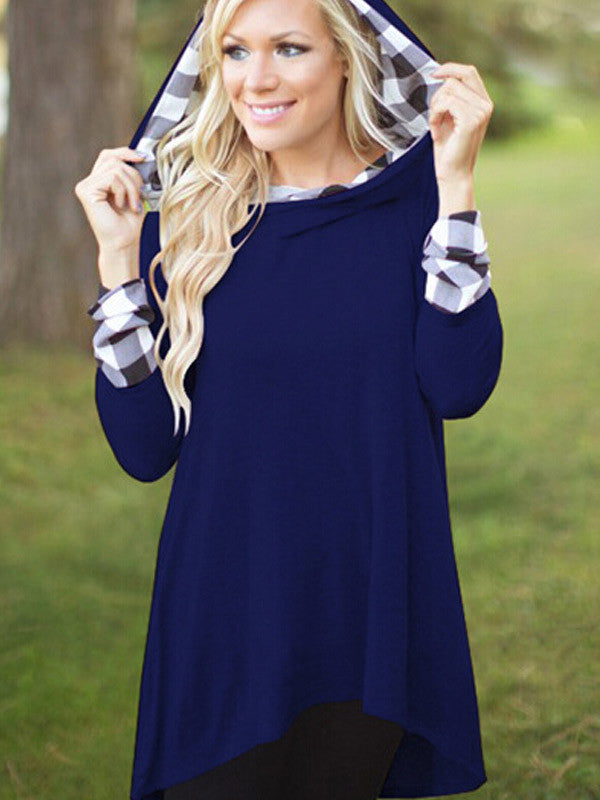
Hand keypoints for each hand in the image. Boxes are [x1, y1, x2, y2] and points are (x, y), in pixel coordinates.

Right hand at [74, 147, 147, 252]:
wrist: (124, 242)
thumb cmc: (129, 223)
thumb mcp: (134, 193)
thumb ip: (131, 174)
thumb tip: (141, 156)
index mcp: (99, 181)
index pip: (109, 156)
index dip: (125, 153)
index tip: (142, 158)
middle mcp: (89, 182)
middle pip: (114, 159)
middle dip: (133, 175)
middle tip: (139, 195)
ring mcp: (85, 186)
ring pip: (116, 168)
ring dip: (131, 187)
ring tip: (133, 204)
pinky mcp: (85, 190)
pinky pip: (111, 177)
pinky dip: (123, 191)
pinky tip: (122, 205)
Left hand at [428, 63, 493, 185]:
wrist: (452, 174)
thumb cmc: (449, 149)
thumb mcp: (449, 118)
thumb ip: (451, 98)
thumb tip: (441, 75)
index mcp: (483, 102)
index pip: (469, 72)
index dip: (450, 68)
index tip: (433, 74)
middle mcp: (486, 105)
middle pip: (457, 78)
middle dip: (438, 94)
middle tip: (433, 115)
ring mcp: (481, 112)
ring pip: (449, 89)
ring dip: (434, 108)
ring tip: (435, 127)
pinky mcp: (471, 120)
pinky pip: (446, 102)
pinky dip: (435, 115)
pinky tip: (435, 132)